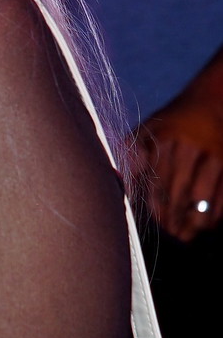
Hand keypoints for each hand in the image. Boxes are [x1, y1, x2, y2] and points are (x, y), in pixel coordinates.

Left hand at [135, 89, 222, 241]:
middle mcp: (190, 147)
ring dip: (195, 222)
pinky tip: (210, 224)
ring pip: (203, 198)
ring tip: (188, 236)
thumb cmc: (171, 124)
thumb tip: (123, 186)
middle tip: (171, 236)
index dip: (156, 209)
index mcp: (165, 141)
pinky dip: (218, 212)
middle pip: (179, 194)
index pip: (157, 184)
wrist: (210, 101)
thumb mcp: (146, 132)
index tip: (155, 226)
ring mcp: (214, 154)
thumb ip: (132, 156)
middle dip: (174, 220)